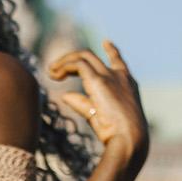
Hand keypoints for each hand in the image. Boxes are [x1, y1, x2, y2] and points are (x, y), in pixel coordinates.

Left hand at [49, 40, 148, 160]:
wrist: (129, 138)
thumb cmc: (118, 133)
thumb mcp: (98, 115)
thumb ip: (82, 103)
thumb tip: (65, 95)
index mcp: (127, 84)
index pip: (119, 61)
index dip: (112, 51)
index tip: (106, 42)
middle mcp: (120, 76)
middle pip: (93, 57)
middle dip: (72, 59)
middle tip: (57, 69)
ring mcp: (110, 76)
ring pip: (83, 56)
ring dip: (64, 62)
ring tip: (51, 72)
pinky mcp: (99, 80)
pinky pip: (78, 64)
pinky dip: (64, 67)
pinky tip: (55, 75)